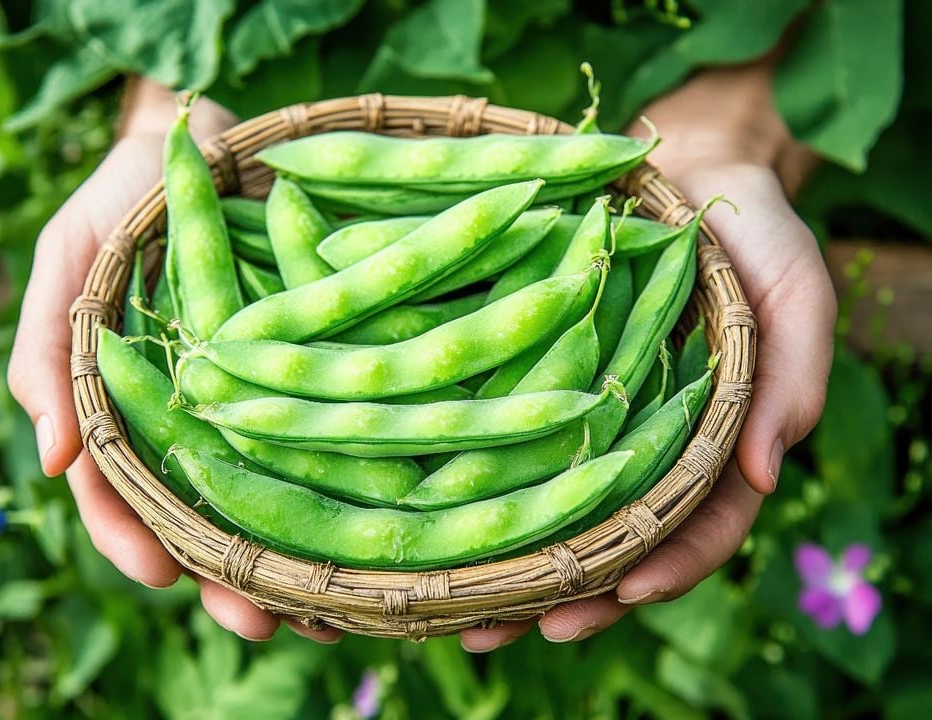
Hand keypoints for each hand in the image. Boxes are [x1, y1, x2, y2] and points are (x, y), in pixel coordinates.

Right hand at [7, 80, 340, 643]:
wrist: (214, 140)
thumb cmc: (129, 196)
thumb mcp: (69, 257)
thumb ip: (46, 349)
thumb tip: (51, 458)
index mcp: (132, 406)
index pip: (122, 490)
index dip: (135, 537)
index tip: (162, 574)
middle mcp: (202, 417)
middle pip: (210, 514)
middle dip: (231, 574)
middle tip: (262, 620)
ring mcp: (264, 400)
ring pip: (278, 494)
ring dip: (298, 555)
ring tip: (329, 606)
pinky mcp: (321, 375)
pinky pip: (335, 435)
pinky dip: (353, 484)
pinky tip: (380, 528)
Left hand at [460, 64, 836, 650]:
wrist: (679, 166)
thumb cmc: (747, 232)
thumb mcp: (793, 289)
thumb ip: (794, 374)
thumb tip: (764, 469)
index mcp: (710, 440)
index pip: (696, 524)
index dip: (662, 568)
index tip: (615, 597)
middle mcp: (643, 444)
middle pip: (612, 537)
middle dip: (569, 589)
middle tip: (515, 627)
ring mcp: (589, 416)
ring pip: (553, 504)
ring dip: (511, 560)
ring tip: (461, 607)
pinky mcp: (536, 379)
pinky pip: (508, 438)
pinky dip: (477, 480)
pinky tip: (431, 514)